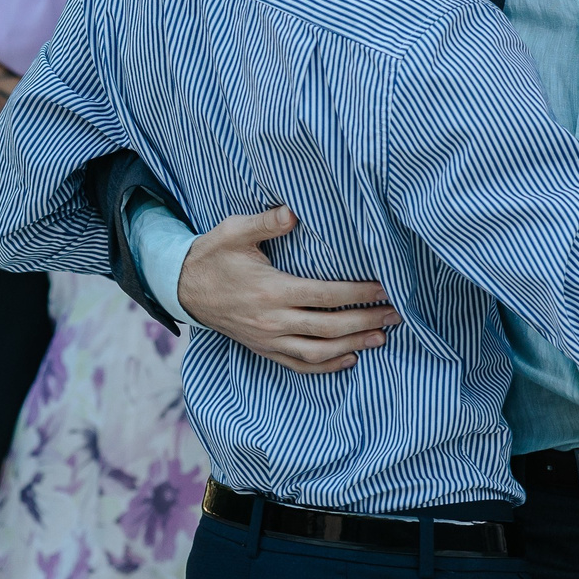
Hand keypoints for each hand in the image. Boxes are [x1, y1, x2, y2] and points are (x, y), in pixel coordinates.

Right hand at [177, 206, 400, 374]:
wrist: (183, 288)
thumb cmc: (213, 255)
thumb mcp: (234, 232)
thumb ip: (266, 222)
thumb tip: (294, 212)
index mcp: (271, 290)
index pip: (326, 295)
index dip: (359, 293)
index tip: (386, 288)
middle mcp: (272, 320)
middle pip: (330, 327)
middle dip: (366, 321)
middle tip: (396, 314)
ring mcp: (267, 339)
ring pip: (318, 351)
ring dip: (353, 345)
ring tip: (381, 337)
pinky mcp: (263, 349)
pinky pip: (299, 364)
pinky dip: (327, 366)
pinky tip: (349, 359)